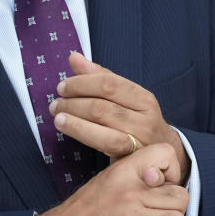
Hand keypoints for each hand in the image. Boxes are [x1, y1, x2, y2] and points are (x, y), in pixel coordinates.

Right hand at [34, 143, 187, 215]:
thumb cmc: (90, 207)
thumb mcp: (112, 178)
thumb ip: (140, 173)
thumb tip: (167, 177)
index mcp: (124, 170)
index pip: (167, 153)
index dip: (172, 170)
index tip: (162, 182)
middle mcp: (131, 191)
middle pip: (180, 194)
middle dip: (172, 204)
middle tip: (154, 208)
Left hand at [49, 52, 190, 183]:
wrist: (158, 158)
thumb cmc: (137, 123)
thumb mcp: (125, 100)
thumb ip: (100, 77)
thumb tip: (74, 57)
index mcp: (143, 98)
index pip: (109, 83)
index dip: (82, 82)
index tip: (62, 86)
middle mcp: (145, 116)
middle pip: (102, 103)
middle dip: (73, 101)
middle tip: (56, 103)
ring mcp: (139, 138)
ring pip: (101, 121)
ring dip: (73, 117)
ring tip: (57, 116)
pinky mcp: (129, 155)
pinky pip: (102, 142)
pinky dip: (81, 132)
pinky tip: (66, 127)